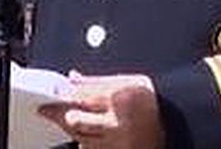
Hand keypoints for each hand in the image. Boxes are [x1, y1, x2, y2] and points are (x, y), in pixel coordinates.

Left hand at [39, 72, 165, 148]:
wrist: (174, 121)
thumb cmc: (149, 99)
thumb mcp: (126, 80)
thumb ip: (97, 81)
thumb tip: (72, 78)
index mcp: (119, 98)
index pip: (82, 97)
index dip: (63, 95)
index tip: (53, 93)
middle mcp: (117, 122)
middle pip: (76, 121)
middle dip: (59, 115)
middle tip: (46, 110)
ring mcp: (116, 141)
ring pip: (81, 138)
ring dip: (70, 129)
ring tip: (66, 120)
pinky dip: (84, 142)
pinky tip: (83, 135)